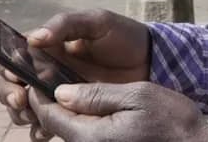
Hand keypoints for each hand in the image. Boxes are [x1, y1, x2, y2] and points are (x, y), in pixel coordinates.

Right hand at [0, 10, 151, 139]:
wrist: (152, 61)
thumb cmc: (123, 35)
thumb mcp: (97, 21)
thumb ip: (65, 24)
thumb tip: (33, 38)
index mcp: (48, 46)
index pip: (13, 56)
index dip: (6, 68)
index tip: (15, 77)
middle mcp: (47, 70)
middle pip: (12, 85)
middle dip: (9, 94)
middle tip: (22, 99)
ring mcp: (58, 92)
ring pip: (24, 107)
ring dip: (20, 114)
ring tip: (33, 117)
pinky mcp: (73, 111)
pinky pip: (47, 124)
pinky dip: (39, 130)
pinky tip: (45, 132)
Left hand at [29, 82, 207, 141]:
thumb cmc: (172, 121)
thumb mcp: (136, 96)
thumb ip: (96, 95)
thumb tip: (61, 92)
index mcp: (90, 136)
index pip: (49, 114)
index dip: (38, 92)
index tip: (34, 72)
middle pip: (56, 124)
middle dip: (49, 100)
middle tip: (48, 74)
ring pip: (70, 130)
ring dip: (64, 110)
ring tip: (66, 83)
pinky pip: (86, 136)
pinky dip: (81, 120)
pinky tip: (88, 103)